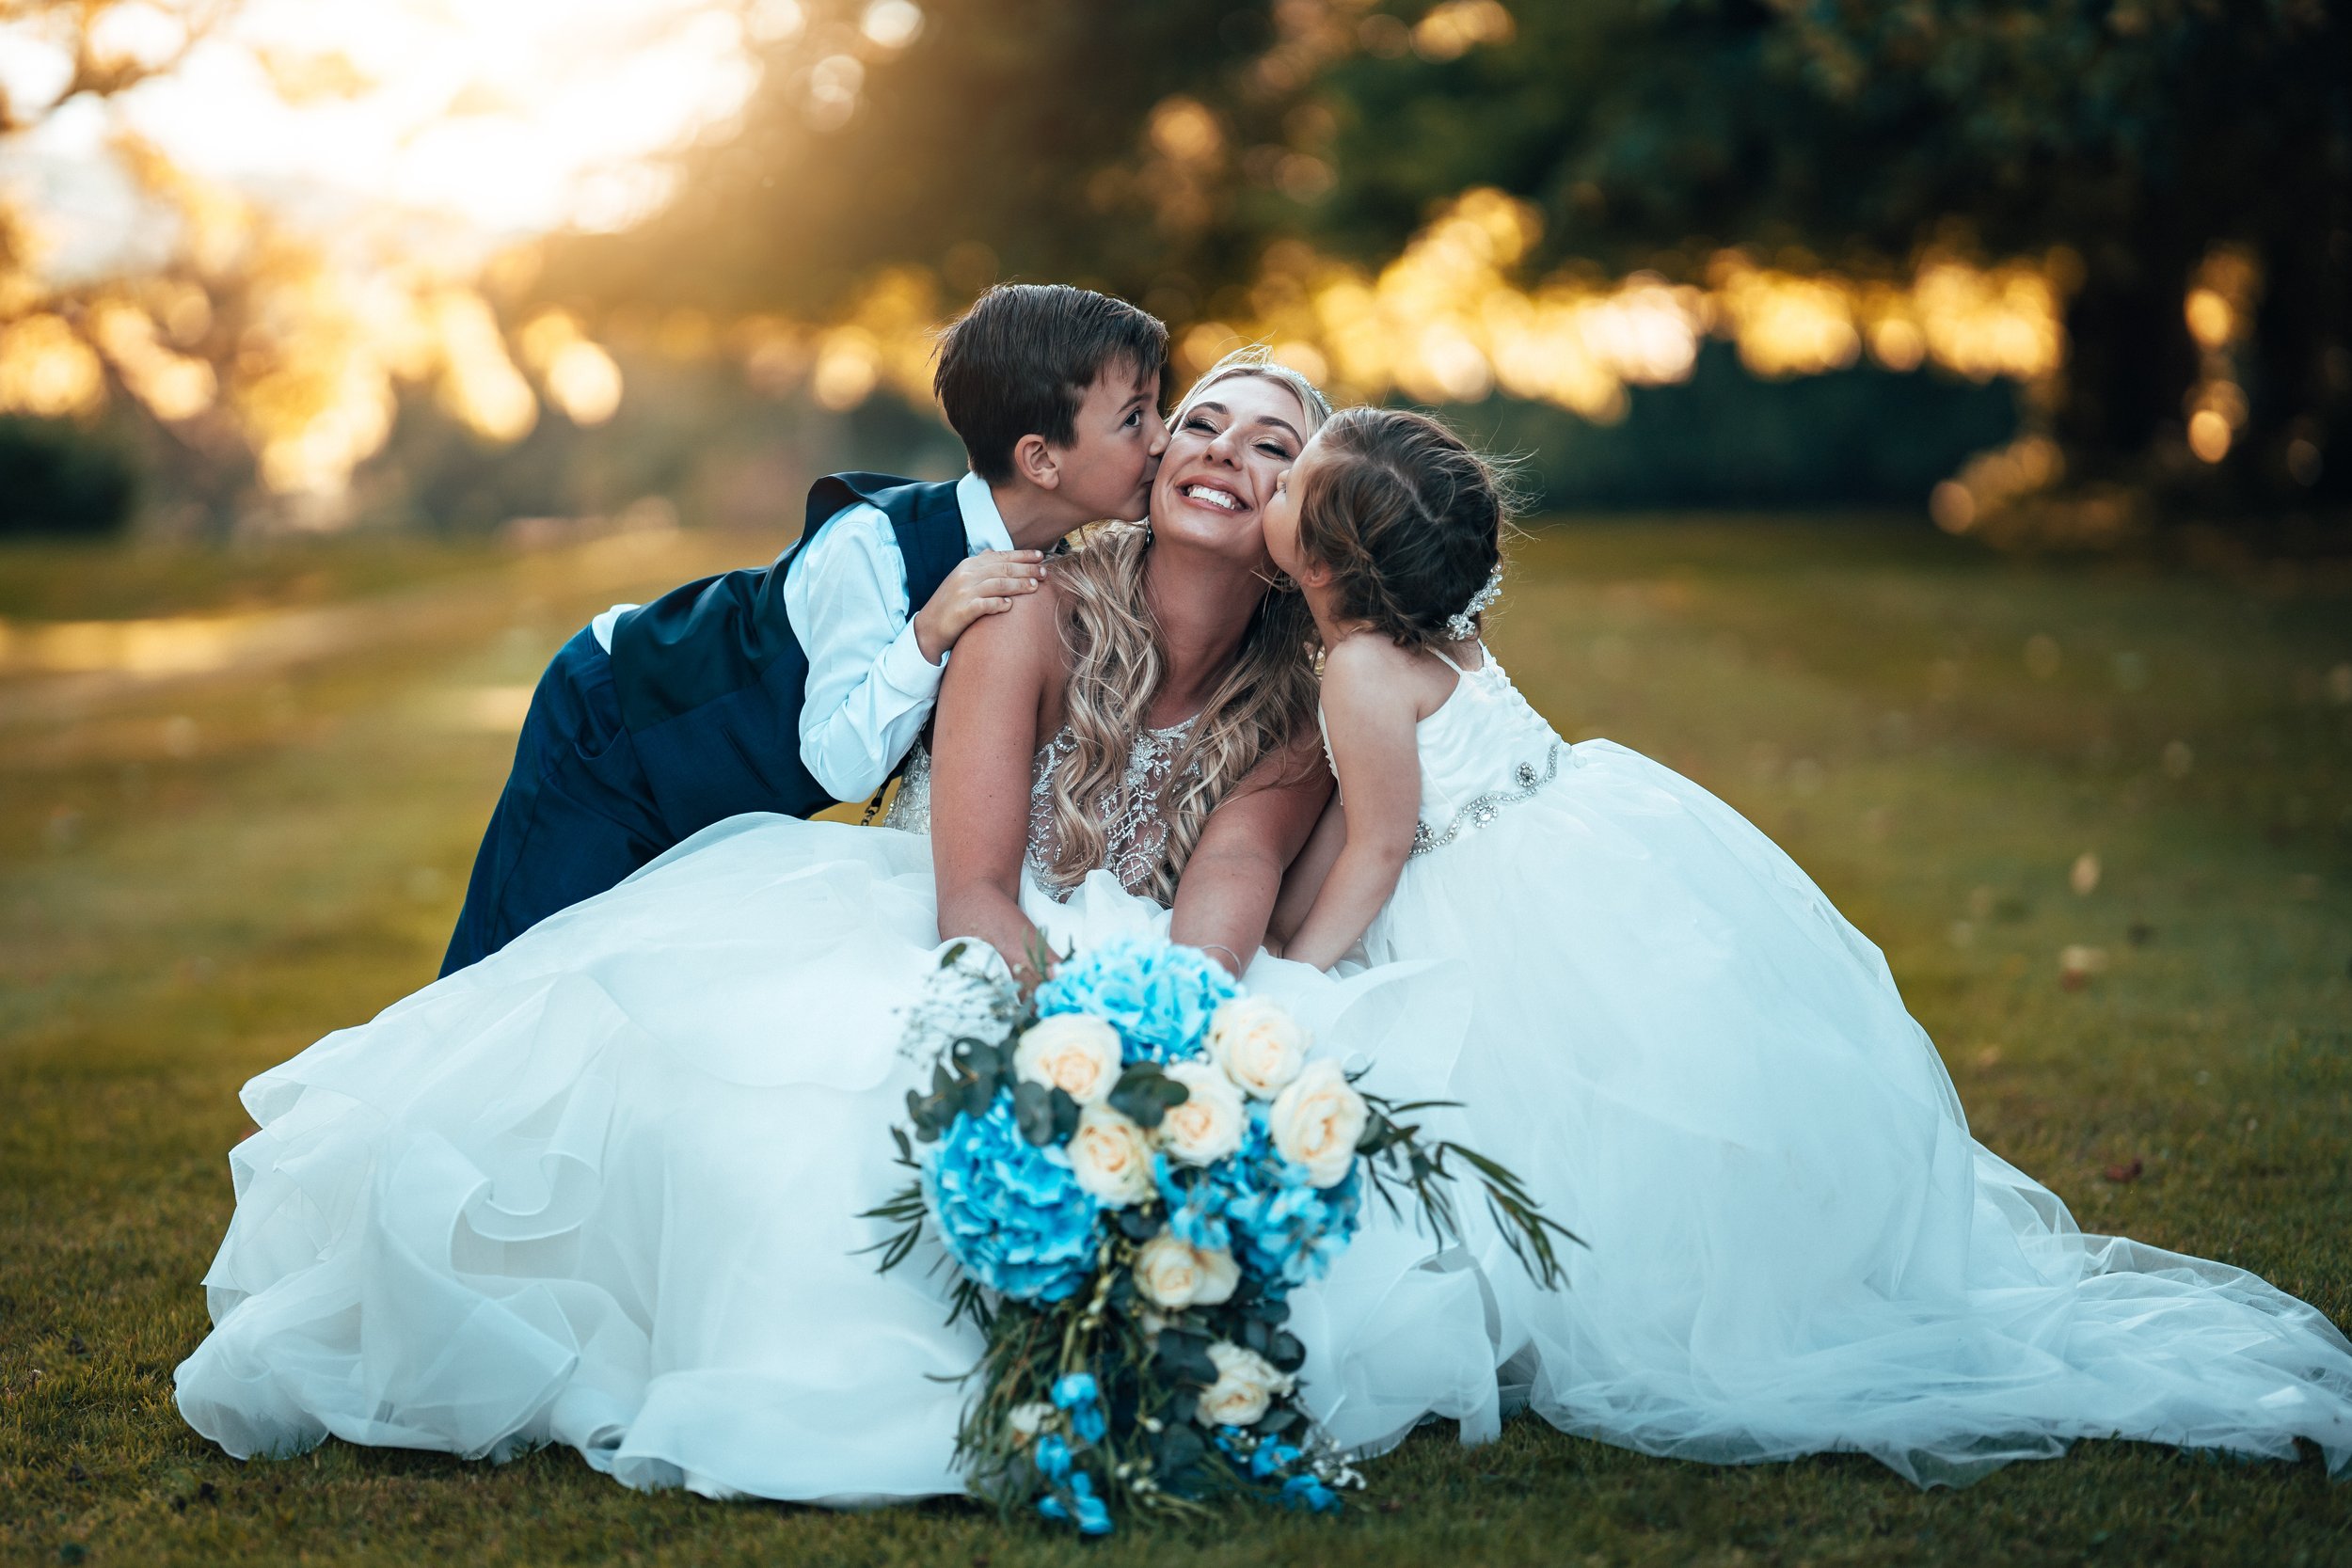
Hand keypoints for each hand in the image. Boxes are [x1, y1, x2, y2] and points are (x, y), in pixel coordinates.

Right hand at [912, 550, 1045, 662]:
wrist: (927, 628)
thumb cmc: (949, 604)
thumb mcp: (960, 578)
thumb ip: (977, 565)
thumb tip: (991, 552)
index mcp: (968, 565)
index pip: (1000, 556)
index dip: (1022, 556)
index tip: (1040, 556)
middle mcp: (966, 575)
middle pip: (1003, 569)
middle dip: (1027, 569)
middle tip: (1045, 573)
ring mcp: (964, 593)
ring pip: (998, 584)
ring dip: (1019, 585)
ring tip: (1035, 587)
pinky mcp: (963, 611)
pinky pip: (985, 605)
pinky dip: (999, 603)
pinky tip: (1010, 605)